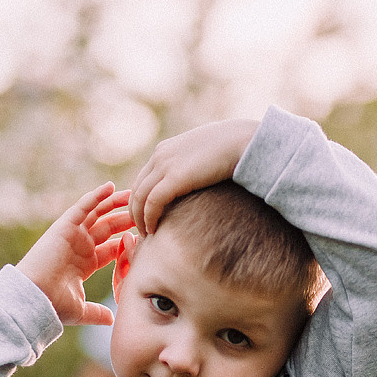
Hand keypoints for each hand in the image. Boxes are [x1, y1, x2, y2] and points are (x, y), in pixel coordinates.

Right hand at [16, 183, 132, 323]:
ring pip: (97, 214)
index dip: (128, 241)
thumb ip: (97, 313)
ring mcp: (72, 235)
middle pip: (108, 228)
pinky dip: (95, 197)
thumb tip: (112, 320)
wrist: (35, 299)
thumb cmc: (54, 306)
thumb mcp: (81, 310)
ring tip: (133, 194)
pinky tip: (110, 187)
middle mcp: (79, 247)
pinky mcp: (64, 227)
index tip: (146, 235)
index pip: (111, 248)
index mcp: (85, 264)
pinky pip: (83, 207)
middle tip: (145, 210)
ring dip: (114, 203)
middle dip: (125, 219)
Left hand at [130, 120, 256, 234]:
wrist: (240, 141)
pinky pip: (152, 202)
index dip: (140, 200)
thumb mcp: (202, 156)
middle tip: (141, 229)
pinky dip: (149, 218)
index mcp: (164, 150)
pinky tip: (153, 229)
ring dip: (140, 218)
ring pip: (140, 197)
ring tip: (146, 234)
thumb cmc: (229, 150)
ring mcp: (165, 165)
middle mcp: (159, 156)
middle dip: (135, 211)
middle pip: (136, 188)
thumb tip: (195, 182)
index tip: (144, 216)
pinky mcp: (174, 177)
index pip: (142, 179)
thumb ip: (191, 167)